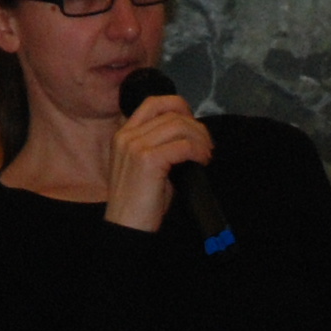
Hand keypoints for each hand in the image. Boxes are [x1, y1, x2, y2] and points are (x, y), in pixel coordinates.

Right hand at [101, 84, 212, 232]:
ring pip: (179, 126)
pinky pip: (183, 145)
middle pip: (171, 114)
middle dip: (196, 127)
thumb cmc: (139, 203)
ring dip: (200, 139)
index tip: (193, 125)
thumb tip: (189, 135)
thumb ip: (160, 145)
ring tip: (205, 154)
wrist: (126, 227)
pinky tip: (201, 161)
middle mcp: (127, 136)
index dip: (179, 107)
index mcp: (123, 135)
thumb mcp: (145, 166)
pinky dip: (198, 151)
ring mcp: (135, 146)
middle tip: (207, 145)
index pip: (154, 103)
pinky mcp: (147, 160)